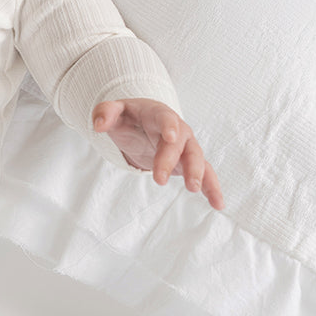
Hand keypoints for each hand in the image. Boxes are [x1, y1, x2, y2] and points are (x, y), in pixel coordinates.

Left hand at [92, 99, 223, 210]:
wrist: (143, 123)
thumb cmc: (128, 118)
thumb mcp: (114, 112)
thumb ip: (104, 113)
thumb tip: (97, 125)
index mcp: (159, 114)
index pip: (166, 118)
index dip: (169, 126)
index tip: (170, 138)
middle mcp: (178, 130)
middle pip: (180, 144)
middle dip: (171, 160)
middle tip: (159, 179)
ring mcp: (185, 147)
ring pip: (197, 158)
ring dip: (197, 173)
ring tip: (193, 189)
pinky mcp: (188, 163)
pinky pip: (205, 174)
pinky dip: (212, 187)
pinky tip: (218, 203)